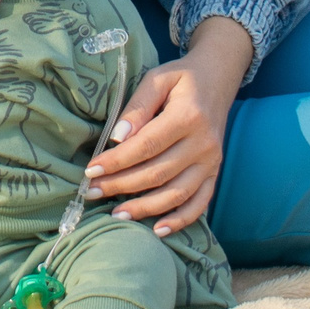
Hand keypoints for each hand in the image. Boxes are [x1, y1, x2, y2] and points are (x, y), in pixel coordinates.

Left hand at [82, 17, 253, 236]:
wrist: (217, 81)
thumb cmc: (181, 79)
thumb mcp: (157, 79)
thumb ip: (137, 106)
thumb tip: (117, 138)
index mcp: (188, 116)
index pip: (147, 145)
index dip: (118, 161)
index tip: (91, 170)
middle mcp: (204, 143)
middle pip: (158, 173)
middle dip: (122, 185)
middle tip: (92, 192)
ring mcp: (212, 162)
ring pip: (176, 193)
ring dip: (145, 208)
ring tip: (116, 214)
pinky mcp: (215, 173)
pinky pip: (199, 203)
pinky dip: (180, 220)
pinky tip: (157, 229)